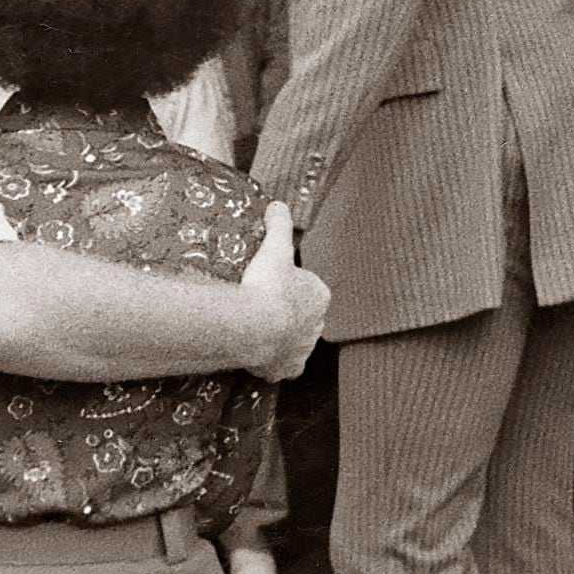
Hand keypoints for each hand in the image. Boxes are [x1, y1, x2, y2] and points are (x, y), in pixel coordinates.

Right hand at [239, 201, 329, 381]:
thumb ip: (279, 225)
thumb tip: (278, 205)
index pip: (309, 288)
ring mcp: (302, 349)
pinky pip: (283, 366)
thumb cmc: (267, 285)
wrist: (253, 325)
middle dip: (288, 313)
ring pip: (295, 342)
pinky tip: (259, 355)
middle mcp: (317, 326)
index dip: (290, 285)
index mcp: (320, 296)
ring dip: (281, 337)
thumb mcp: (274, 247)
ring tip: (258, 329)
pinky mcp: (287, 368)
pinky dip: (273, 362)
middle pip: (303, 317)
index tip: (271, 283)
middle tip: (262, 305)